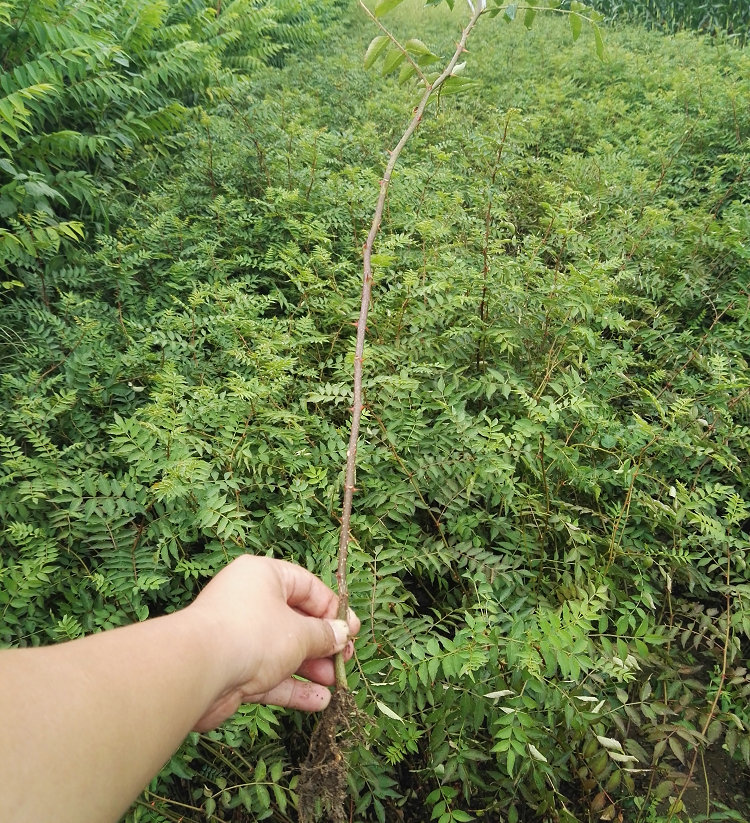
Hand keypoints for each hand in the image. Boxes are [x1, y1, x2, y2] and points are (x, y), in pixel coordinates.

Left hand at [187, 555, 359, 730]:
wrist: (197, 671)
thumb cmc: (252, 635)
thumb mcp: (299, 633)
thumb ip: (325, 635)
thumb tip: (342, 634)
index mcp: (263, 576)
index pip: (307, 586)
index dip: (332, 610)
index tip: (352, 631)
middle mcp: (249, 601)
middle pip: (295, 620)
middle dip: (323, 644)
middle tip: (344, 660)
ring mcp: (240, 636)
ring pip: (283, 650)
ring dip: (311, 668)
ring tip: (335, 684)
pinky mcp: (233, 669)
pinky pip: (269, 675)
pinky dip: (292, 687)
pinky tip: (318, 702)